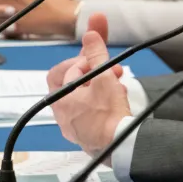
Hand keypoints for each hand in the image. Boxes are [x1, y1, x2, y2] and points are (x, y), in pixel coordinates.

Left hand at [48, 15, 130, 157]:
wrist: (122, 147)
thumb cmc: (109, 114)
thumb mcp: (104, 76)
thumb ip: (96, 53)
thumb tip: (90, 34)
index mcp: (60, 100)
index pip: (66, 71)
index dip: (83, 61)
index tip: (98, 60)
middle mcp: (63, 115)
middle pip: (74, 84)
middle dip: (93, 72)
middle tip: (111, 70)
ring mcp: (74, 126)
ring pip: (84, 98)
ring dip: (100, 86)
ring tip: (118, 84)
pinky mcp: (87, 135)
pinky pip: (90, 112)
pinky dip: (102, 102)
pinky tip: (117, 100)